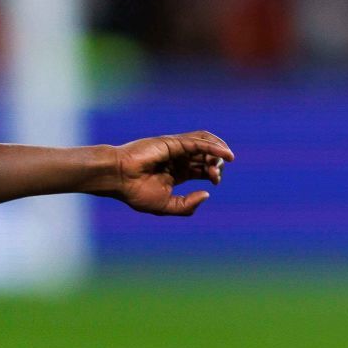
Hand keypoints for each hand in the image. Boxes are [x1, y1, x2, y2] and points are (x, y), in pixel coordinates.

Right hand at [100, 131, 232, 215]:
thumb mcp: (166, 205)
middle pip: (205, 156)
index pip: (201, 168)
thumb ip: (186, 205)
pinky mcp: (173, 143)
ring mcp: (175, 149)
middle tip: (216, 176)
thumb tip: (207, 194)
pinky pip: (198, 142)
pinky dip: (213, 146)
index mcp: (176, 172)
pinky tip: (224, 153)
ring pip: (204, 143)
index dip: (213, 173)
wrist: (118, 178)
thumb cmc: (135, 192)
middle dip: (216, 164)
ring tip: (228, 158)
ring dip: (218, 150)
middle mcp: (177, 159)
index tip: (215, 182)